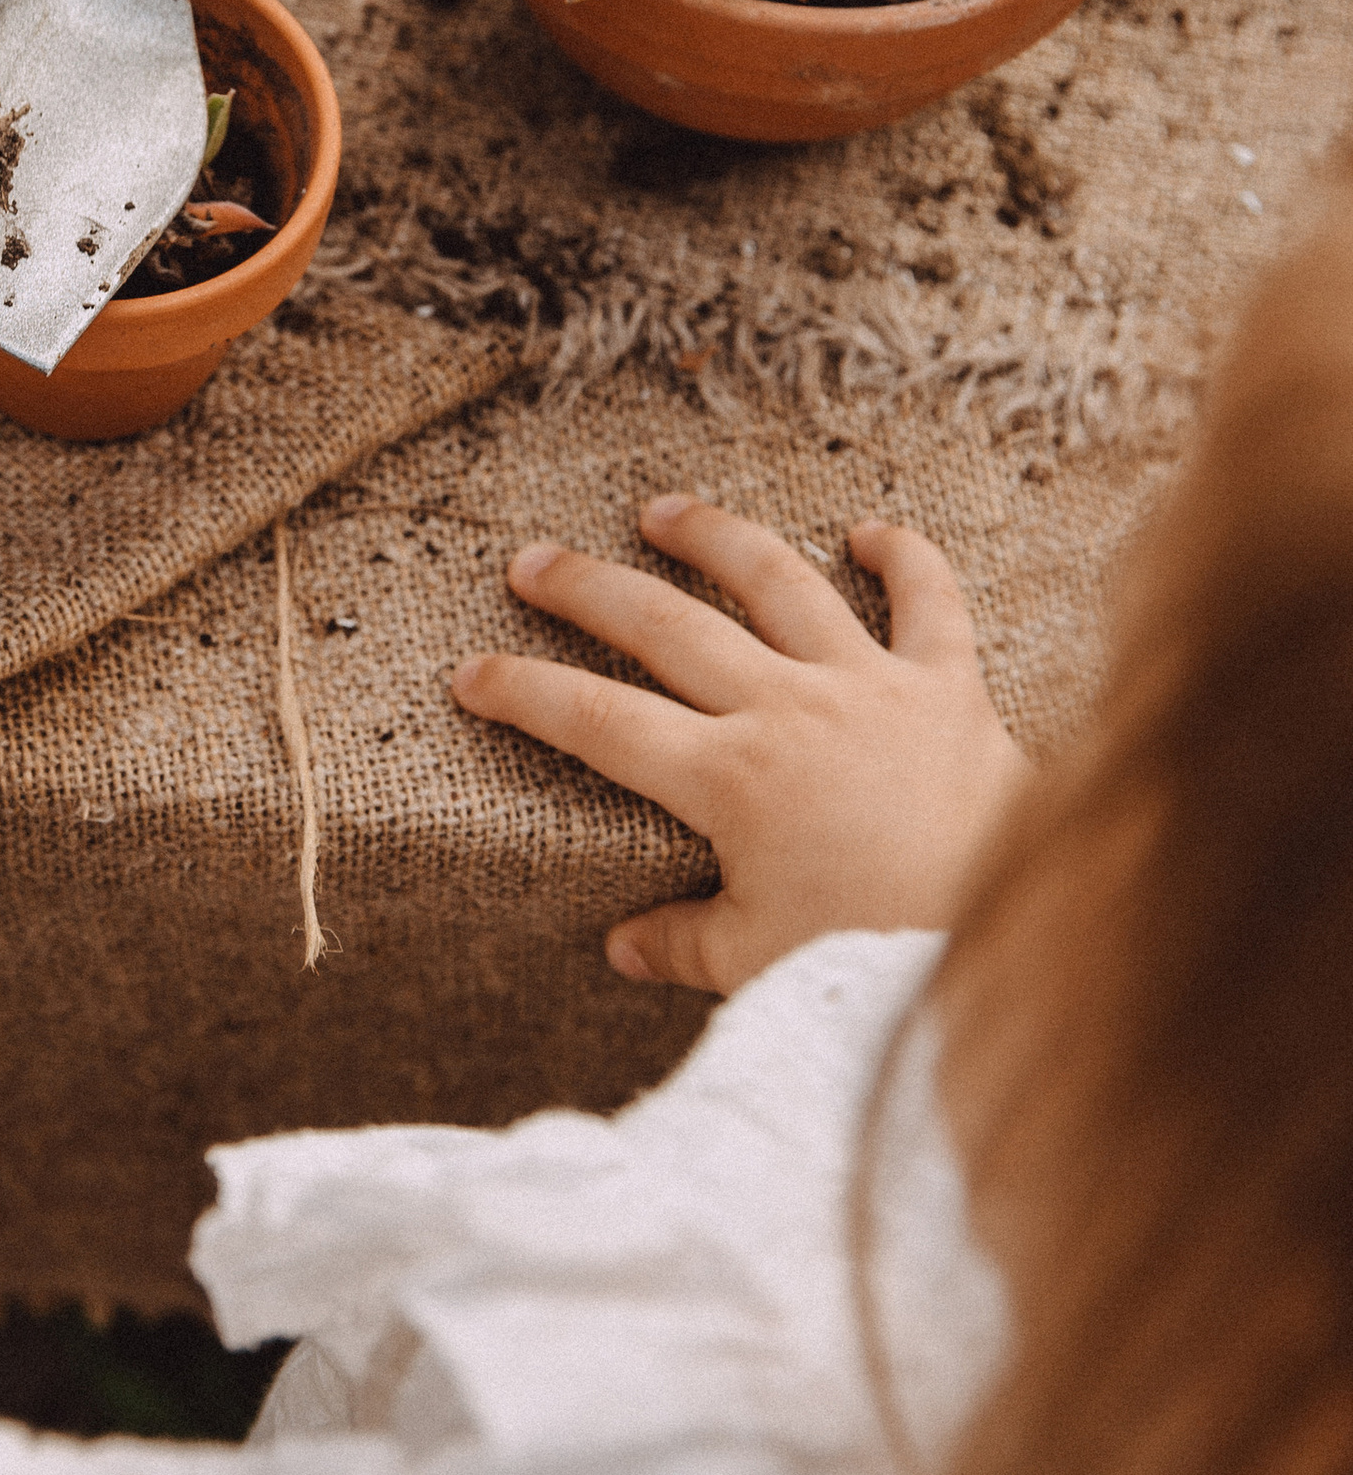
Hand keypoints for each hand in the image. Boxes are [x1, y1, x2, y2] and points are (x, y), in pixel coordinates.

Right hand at [451, 493, 1026, 994]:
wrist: (1004, 938)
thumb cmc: (874, 958)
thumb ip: (683, 945)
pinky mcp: (949, 687)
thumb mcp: (758, 964)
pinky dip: (904, 558)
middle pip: (665, 628)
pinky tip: (868, 530)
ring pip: (777, 582)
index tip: (470, 672)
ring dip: (713, 538)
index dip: (524, 692)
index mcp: (730, 781)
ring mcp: (869, 687)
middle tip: (531, 562)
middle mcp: (790, 712)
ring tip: (662, 510)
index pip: (597, 722)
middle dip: (586, 590)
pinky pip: (929, 602)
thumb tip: (621, 944)